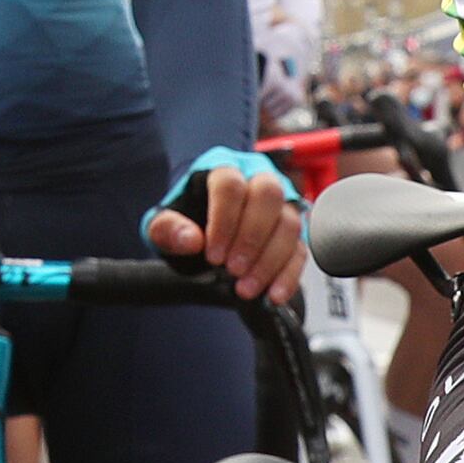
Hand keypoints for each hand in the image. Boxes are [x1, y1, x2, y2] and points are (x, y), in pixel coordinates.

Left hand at [146, 148, 306, 304]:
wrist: (199, 225)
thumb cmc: (183, 219)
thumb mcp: (163, 223)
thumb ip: (168, 228)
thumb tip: (191, 240)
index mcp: (222, 169)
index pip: (230, 184)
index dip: (223, 220)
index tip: (213, 254)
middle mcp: (257, 178)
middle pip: (269, 195)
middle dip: (252, 237)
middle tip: (233, 270)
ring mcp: (280, 204)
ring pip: (289, 223)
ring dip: (270, 260)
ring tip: (246, 288)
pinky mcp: (293, 232)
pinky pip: (300, 250)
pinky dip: (289, 275)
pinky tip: (273, 294)